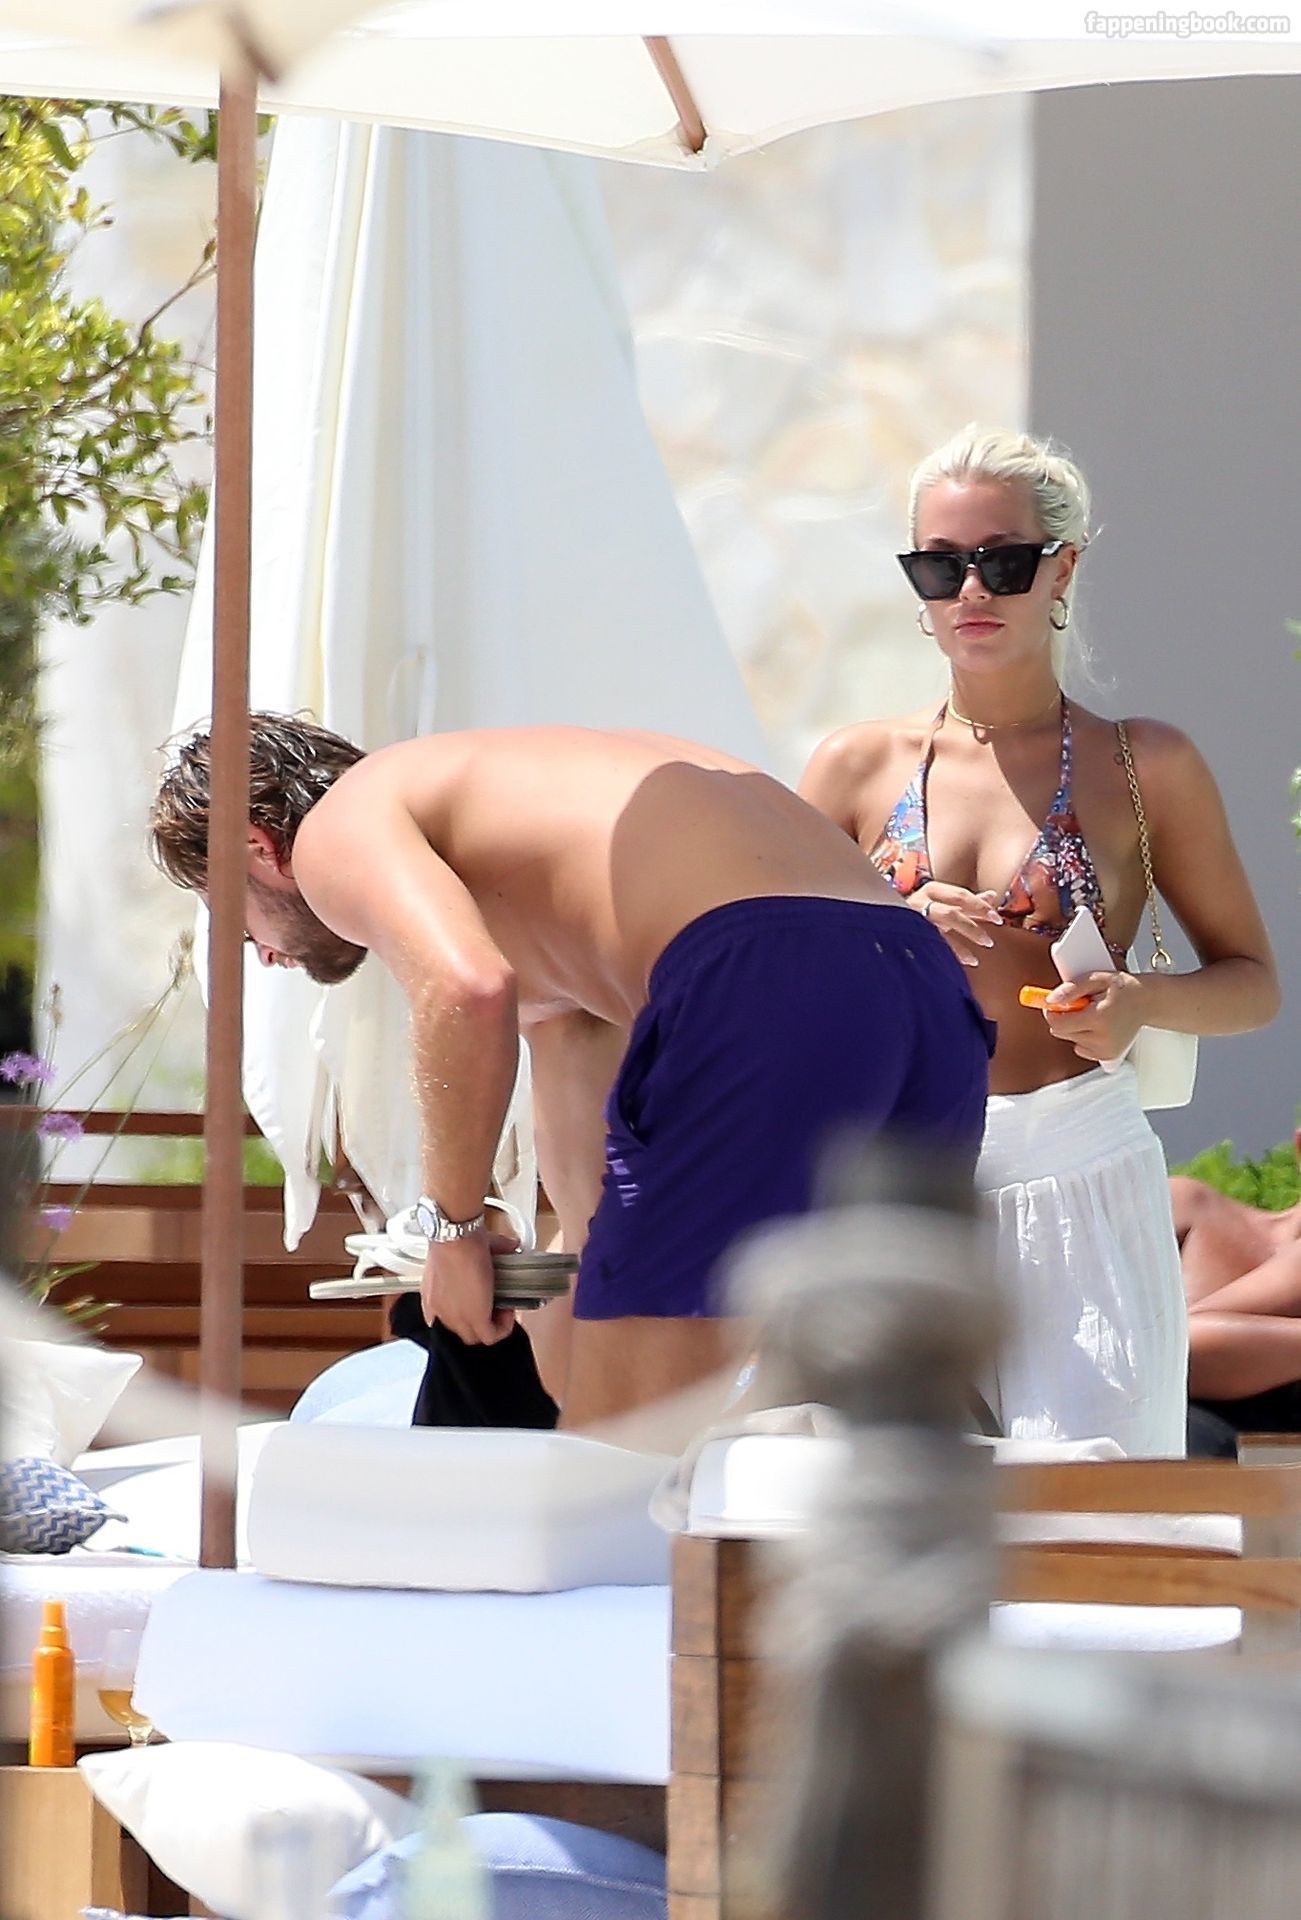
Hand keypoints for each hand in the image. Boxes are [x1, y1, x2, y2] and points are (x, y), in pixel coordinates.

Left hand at [420, 1227, 519, 1343]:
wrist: (456, 1236)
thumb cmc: (456, 1235)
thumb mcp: (471, 1248)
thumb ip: (494, 1249)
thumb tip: (511, 1245)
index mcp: (432, 1297)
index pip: (447, 1319)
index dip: (467, 1313)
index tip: (482, 1303)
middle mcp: (439, 1311)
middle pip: (461, 1331)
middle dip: (481, 1320)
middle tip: (496, 1306)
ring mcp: (455, 1318)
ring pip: (475, 1336)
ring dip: (493, 1325)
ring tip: (503, 1309)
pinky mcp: (474, 1319)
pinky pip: (491, 1336)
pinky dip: (503, 1327)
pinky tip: (509, 1313)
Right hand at [912, 884, 1002, 966]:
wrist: (890, 923)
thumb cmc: (920, 913)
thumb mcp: (944, 903)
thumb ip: (968, 901)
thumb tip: (992, 896)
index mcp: (932, 890)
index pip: (961, 895)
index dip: (981, 906)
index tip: (996, 917)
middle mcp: (922, 901)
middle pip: (954, 909)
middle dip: (974, 924)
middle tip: (989, 938)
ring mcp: (916, 918)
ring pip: (946, 925)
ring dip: (969, 934)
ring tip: (984, 944)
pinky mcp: (913, 933)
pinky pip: (938, 943)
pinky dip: (956, 952)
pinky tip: (969, 959)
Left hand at [1041, 969, 1145, 1062]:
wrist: (1147, 1002)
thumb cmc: (1124, 989)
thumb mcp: (1097, 979)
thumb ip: (1072, 988)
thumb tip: (1051, 999)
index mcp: (1099, 1019)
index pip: (1058, 1024)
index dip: (1053, 1012)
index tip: (1057, 1002)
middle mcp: (1102, 1039)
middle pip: (1062, 1033)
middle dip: (1065, 1018)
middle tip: (1081, 1005)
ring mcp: (1106, 1050)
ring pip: (1071, 1040)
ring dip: (1075, 1028)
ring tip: (1093, 1015)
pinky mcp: (1108, 1056)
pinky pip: (1081, 1048)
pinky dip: (1084, 1037)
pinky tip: (1097, 1026)